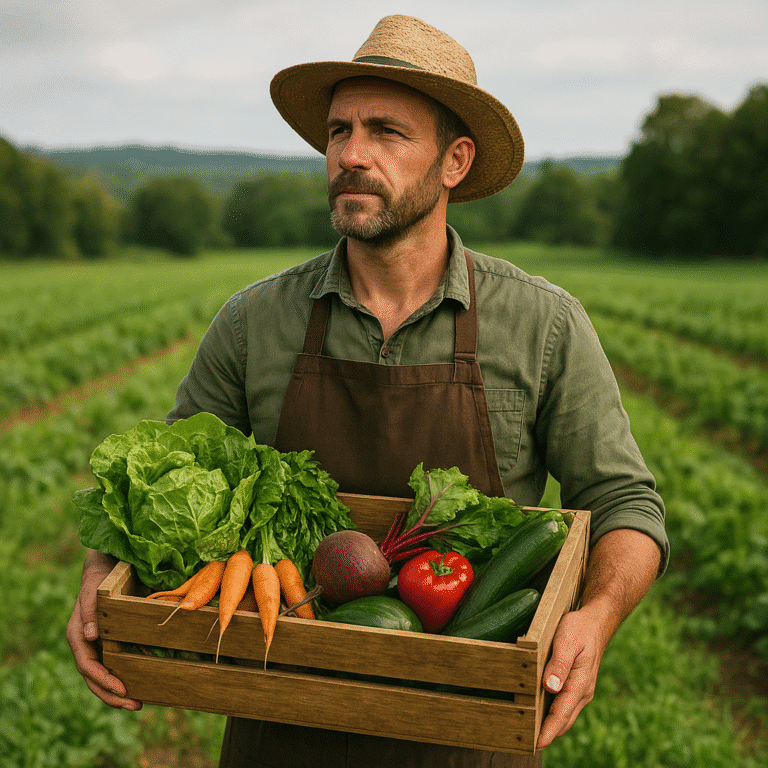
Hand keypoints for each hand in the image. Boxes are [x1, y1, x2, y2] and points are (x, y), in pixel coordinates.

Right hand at [66, 550, 142, 710]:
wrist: (106, 568)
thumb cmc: (99, 579)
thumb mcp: (94, 591)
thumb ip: (90, 611)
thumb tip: (88, 636)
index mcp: (78, 635)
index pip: (87, 666)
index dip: (103, 681)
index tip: (121, 689)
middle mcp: (86, 644)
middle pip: (95, 678)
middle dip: (112, 695)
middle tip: (135, 705)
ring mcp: (98, 645)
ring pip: (105, 675)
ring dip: (119, 691)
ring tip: (138, 703)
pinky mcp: (111, 642)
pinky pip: (117, 663)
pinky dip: (127, 675)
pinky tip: (145, 683)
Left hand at [535, 608, 606, 749]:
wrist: (595, 622)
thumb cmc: (579, 629)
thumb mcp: (567, 641)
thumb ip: (559, 665)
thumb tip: (550, 688)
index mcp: (580, 684)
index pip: (561, 714)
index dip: (548, 731)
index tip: (536, 744)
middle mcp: (582, 692)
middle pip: (563, 720)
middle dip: (548, 734)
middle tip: (527, 744)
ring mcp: (580, 690)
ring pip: (564, 714)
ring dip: (550, 726)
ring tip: (530, 734)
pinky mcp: (576, 685)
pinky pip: (564, 705)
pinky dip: (553, 714)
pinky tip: (540, 714)